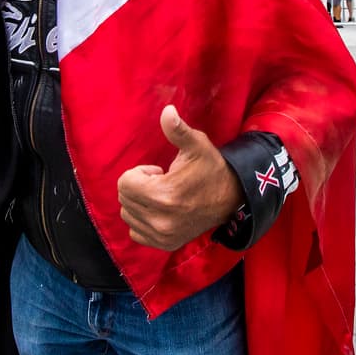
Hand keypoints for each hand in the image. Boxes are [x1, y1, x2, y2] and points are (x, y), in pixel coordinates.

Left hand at [117, 105, 241, 251]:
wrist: (231, 199)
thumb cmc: (211, 169)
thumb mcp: (197, 145)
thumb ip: (177, 130)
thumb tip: (167, 110)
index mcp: (164, 195)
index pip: (125, 183)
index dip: (139, 173)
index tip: (159, 172)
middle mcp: (160, 220)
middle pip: (124, 198)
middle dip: (138, 186)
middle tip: (161, 182)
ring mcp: (162, 236)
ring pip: (127, 214)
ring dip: (139, 203)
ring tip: (162, 196)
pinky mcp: (165, 244)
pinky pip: (135, 232)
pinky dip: (142, 221)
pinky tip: (160, 211)